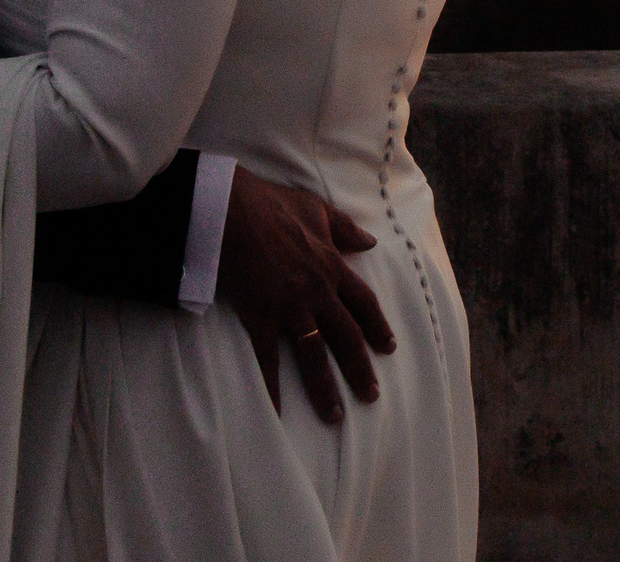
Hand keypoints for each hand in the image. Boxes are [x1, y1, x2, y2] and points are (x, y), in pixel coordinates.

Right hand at [218, 169, 395, 423]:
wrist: (231, 209)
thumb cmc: (272, 204)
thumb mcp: (317, 208)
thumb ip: (345, 228)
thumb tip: (370, 241)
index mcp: (332, 266)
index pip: (364, 303)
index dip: (377, 327)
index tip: (388, 348)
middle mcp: (318, 292)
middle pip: (347, 337)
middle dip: (360, 370)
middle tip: (371, 396)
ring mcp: (290, 308)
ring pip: (315, 356)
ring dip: (326, 389)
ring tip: (334, 417)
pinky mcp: (260, 318)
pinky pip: (268, 361)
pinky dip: (272, 389)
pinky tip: (276, 413)